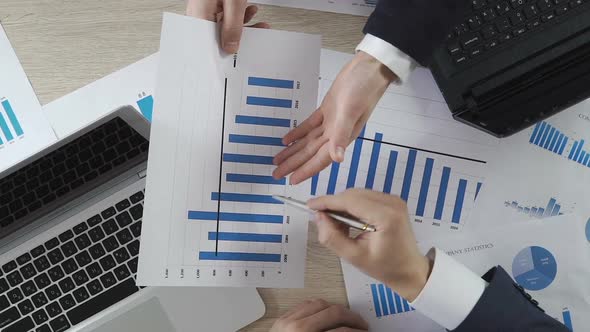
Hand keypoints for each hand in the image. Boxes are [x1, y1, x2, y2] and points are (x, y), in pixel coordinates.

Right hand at [186, 0, 269, 52]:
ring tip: (257, 22)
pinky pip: (225, 15)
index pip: (208, 44)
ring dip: (243, 25)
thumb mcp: (234, 3)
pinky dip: (240, 15)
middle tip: (255, 37)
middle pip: (218, 35)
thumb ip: (233, 27)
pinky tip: (250, 11)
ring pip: (223, 25)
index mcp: (198, 16)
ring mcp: (205, 8)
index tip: (235, 59)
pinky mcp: (212, 3)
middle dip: (239, 36)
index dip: (222, 53)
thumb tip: (231, 47)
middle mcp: (199, 13)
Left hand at [270, 299, 367, 331]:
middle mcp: (297, 327)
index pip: (340, 331)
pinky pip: (304, 305)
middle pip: (332, 312)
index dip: (356, 331)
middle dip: (351, 318)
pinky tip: (325, 314)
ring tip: (345, 318)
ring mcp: (287, 321)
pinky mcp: (280, 320)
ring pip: (319, 303)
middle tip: (361, 325)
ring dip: (336, 309)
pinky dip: (318, 307)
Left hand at [273, 51, 395, 183]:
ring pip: (308, 141)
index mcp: (342, 136)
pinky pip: (310, 126)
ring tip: (278, 160)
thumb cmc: (364, 88)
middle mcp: (336, 133)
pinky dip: (299, 133)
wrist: (370, 68)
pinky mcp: (328, 110)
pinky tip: (288, 139)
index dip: (305, 170)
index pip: (320, 159)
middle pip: (310, 153)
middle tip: (277, 173)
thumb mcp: (351, 111)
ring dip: (293, 151)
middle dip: (293, 164)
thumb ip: (341, 134)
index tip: (291, 180)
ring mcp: (332, 122)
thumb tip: (337, 158)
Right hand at [308, 189, 431, 300]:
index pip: (350, 201)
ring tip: (338, 227)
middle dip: (334, 205)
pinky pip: (365, 197)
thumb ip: (332, 237)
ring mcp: (394, 200)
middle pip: (353, 194)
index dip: (327, 201)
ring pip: (358, 194)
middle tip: (323, 222)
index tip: (310, 205)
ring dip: (343, 206)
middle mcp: (392, 202)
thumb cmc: (385, 267)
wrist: (410, 270)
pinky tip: (350, 223)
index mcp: (386, 216)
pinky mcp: (392, 201)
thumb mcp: (354, 257)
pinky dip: (353, 206)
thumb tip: (318, 217)